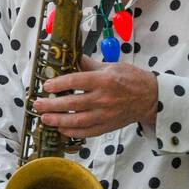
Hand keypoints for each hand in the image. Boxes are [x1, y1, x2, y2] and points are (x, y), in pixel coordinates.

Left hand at [35, 56, 158, 137]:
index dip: (59, 84)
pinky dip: (72, 132)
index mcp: (105, 80)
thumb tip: (70, 56)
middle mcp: (104, 98)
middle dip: (52, 105)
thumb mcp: (111, 66)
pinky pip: (87, 132)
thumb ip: (89, 64)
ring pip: (77, 120)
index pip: (77, 81)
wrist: (151, 98)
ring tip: (44, 119)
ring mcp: (105, 114)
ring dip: (58, 121)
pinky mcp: (107, 126)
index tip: (46, 86)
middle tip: (37, 105)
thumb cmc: (131, 78)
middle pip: (73, 103)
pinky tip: (60, 129)